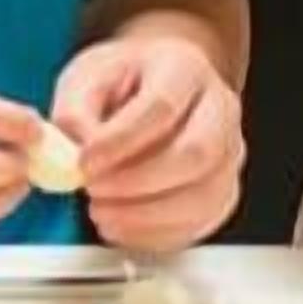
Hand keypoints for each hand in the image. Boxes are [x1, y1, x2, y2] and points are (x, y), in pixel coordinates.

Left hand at [51, 35, 243, 255]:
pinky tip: (121, 227)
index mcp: (184, 68)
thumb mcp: (86, 77)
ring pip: (205, 196)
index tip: (83, 162)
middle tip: (92, 191)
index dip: (121, 141)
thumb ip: (74, 111)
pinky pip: (201, 223)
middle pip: (196, 153)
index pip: (161, 106)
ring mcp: (230, 152)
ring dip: (147, 216)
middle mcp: (220, 109)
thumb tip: (72, 155)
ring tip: (100, 212)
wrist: (154, 88)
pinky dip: (157, 235)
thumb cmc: (121, 82)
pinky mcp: (225, 190)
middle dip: (138, 182)